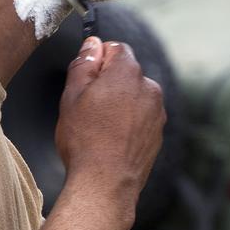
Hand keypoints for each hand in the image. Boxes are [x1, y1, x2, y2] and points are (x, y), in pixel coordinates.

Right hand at [55, 37, 166, 216]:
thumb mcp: (72, 94)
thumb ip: (84, 63)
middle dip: (108, 82)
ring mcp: (156, 112)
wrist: (104, 183)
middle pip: (126, 72)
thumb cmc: (86, 141)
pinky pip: (141, 117)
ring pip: (134, 96)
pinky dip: (128, 122)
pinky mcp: (158, 133)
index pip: (116, 48)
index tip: (86, 76)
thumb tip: (92, 45)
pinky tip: (111, 138)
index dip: (98, 59)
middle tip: (88, 105)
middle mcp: (149, 88)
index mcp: (128, 72)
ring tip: (99, 126)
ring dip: (119, 102)